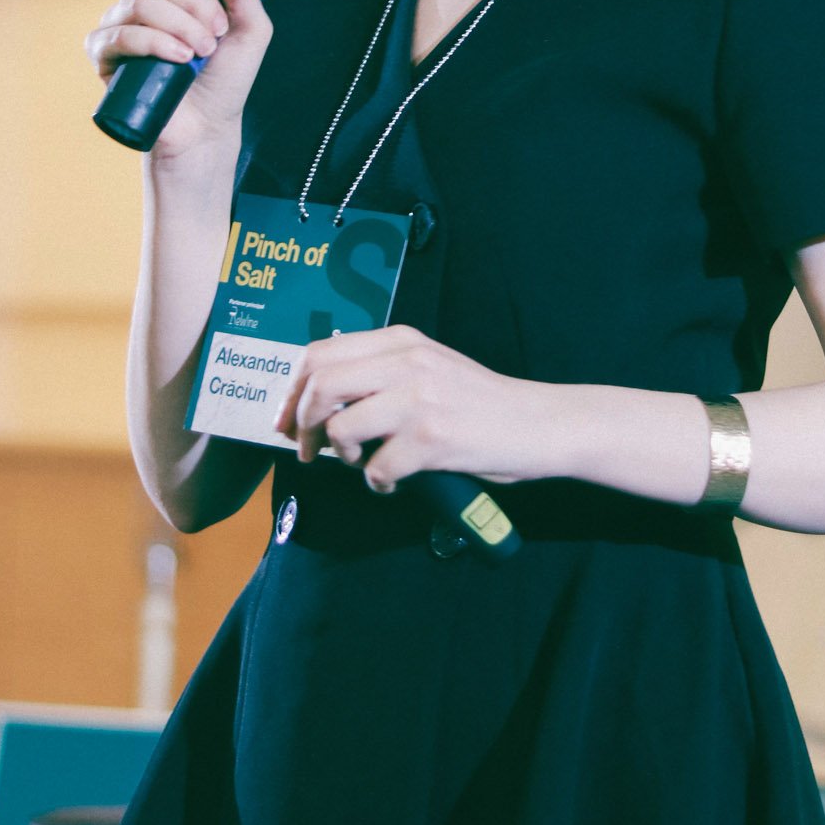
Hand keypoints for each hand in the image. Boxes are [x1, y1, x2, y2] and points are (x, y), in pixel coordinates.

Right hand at [84, 0, 272, 160]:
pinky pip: (120, 34)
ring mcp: (121, 22)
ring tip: (199, 54)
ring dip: (180, 26)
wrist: (208, 128)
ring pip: (141, 1)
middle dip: (195, 0)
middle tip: (216, 34)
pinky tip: (179, 60)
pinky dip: (154, 43)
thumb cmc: (228, 80)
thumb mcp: (251, 31)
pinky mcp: (104, 53)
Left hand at [272, 326, 553, 493]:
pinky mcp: (432, 440)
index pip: (320, 353)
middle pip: (320, 385)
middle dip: (301, 424)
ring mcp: (419, 400)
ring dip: (341, 455)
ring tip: (363, 462)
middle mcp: (407, 362)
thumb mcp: (428, 367)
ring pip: (340, 427)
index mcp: (401, 340)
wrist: (538, 422)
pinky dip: (377, 484)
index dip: (292, 391)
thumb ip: (380, 371)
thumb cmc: (478, 402)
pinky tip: (394, 482)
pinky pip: (376, 469)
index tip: (286, 421)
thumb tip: (315, 401)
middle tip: (308, 450)